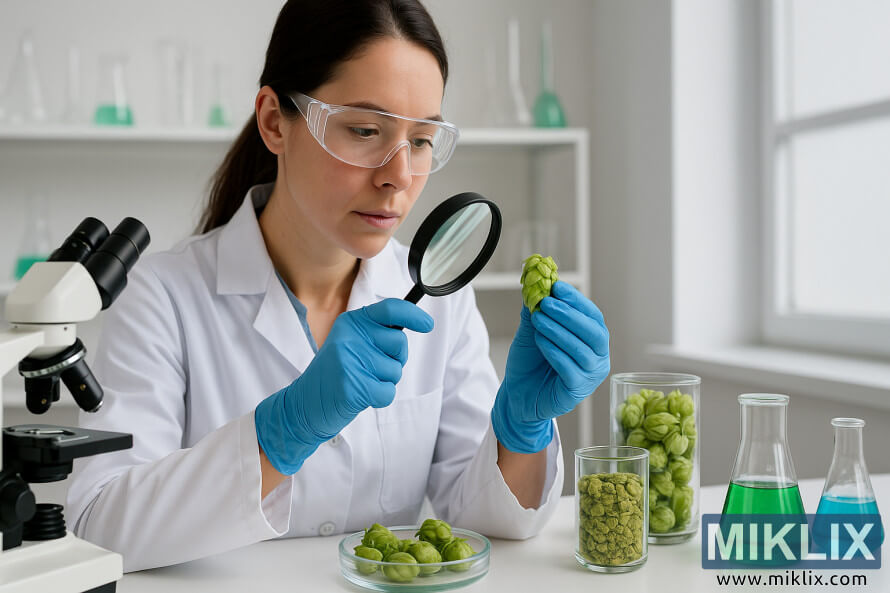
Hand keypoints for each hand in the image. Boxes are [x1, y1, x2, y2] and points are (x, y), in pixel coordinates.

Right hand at [255, 298, 433, 473]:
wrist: (304, 404)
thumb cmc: (335, 375)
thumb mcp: (350, 344)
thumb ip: (375, 333)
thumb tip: (415, 323)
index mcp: (351, 322)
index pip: (390, 309)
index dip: (413, 315)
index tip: (427, 324)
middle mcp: (350, 337)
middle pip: (399, 342)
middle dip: (395, 359)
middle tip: (373, 368)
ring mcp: (349, 361)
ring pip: (395, 370)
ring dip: (384, 381)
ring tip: (361, 382)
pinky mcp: (352, 386)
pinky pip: (388, 392)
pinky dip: (380, 398)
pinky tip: (361, 396)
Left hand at [492, 281, 609, 452]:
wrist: (517, 394)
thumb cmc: (531, 362)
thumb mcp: (533, 332)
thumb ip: (537, 311)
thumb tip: (536, 284)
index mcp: (593, 340)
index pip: (592, 316)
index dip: (576, 300)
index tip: (557, 286)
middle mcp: (598, 358)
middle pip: (593, 333)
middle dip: (570, 315)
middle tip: (547, 302)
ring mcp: (590, 376)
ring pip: (581, 350)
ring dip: (558, 331)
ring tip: (538, 319)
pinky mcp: (576, 391)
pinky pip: (569, 369)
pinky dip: (554, 352)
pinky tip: (540, 341)